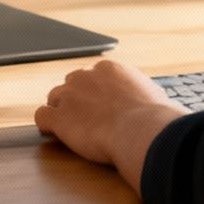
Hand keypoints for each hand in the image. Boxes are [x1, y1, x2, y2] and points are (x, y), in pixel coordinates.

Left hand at [33, 59, 185, 191]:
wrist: (141, 130)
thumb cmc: (156, 119)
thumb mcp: (156, 97)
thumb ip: (148, 95)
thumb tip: (161, 103)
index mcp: (110, 69)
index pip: (93, 76)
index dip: (95, 93)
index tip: (101, 107)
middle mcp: (86, 76)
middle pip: (72, 84)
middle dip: (77, 100)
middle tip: (87, 120)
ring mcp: (69, 96)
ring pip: (54, 99)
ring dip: (60, 112)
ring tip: (70, 130)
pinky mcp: (59, 117)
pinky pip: (42, 117)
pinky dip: (46, 126)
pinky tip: (53, 135)